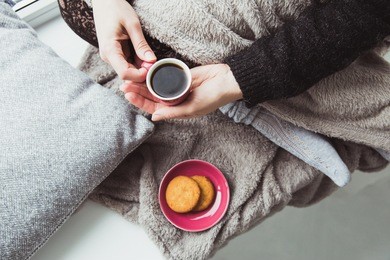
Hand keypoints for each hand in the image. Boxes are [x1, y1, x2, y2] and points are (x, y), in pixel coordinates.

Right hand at [92, 0, 155, 81]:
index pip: (124, 73)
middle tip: (155, 64)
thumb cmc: (116, 9)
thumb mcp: (132, 24)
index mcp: (109, 50)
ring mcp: (112, 56)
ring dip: (141, 68)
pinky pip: (128, 63)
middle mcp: (108, 56)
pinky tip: (146, 57)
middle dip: (142, 73)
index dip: (139, 75)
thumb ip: (141, 44)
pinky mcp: (116, 54)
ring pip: (129, 70)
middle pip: (127, 75)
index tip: (151, 68)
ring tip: (151, 59)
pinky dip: (138, 63)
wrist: (104, 2)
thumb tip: (152, 61)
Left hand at [120, 64, 242, 120]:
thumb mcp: (193, 108)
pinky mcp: (180, 75)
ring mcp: (177, 87)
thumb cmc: (213, 98)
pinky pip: (164, 75)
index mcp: (177, 110)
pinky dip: (155, 73)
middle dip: (138, 92)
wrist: (226, 80)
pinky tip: (144, 70)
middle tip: (124, 85)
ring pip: (156, 86)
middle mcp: (175, 100)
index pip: (154, 108)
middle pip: (152, 96)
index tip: (129, 95)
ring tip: (130, 77)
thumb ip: (173, 112)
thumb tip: (154, 117)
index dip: (141, 102)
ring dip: (143, 82)